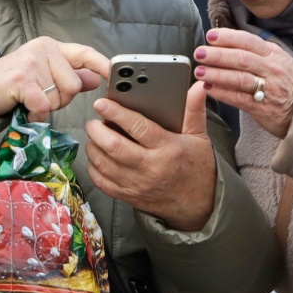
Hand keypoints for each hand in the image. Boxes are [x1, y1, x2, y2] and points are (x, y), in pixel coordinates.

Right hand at [0, 37, 109, 120]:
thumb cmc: (13, 84)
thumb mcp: (45, 75)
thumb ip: (71, 76)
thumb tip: (97, 78)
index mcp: (52, 47)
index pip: (85, 53)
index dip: (102, 64)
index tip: (116, 74)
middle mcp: (44, 49)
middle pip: (74, 85)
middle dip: (61, 99)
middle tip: (40, 97)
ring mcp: (32, 62)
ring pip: (60, 96)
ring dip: (47, 107)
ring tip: (30, 101)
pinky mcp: (22, 79)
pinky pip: (44, 105)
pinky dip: (36, 114)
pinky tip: (26, 109)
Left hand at [84, 82, 216, 231]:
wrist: (198, 205)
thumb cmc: (197, 168)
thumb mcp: (199, 137)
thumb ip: (194, 111)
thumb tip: (197, 87)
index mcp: (168, 148)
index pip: (138, 128)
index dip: (117, 113)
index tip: (102, 103)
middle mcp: (150, 167)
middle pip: (114, 147)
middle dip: (97, 130)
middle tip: (93, 121)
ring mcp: (137, 184)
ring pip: (103, 164)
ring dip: (93, 147)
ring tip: (94, 136)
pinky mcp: (128, 196)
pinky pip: (102, 182)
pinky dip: (93, 167)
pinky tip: (96, 156)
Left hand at [192, 28, 292, 138]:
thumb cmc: (285, 81)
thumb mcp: (276, 59)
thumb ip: (254, 51)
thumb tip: (225, 41)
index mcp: (273, 54)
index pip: (248, 41)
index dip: (228, 37)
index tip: (211, 36)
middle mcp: (271, 69)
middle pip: (241, 59)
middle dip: (218, 55)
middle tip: (199, 53)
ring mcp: (268, 88)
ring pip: (239, 78)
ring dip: (217, 74)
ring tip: (200, 71)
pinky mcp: (263, 108)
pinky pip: (239, 98)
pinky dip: (222, 93)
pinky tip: (208, 88)